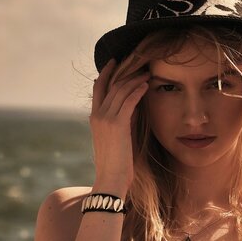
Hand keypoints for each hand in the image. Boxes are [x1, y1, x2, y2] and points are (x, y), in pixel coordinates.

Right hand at [89, 59, 149, 192]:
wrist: (111, 179)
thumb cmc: (117, 163)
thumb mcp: (118, 137)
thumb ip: (123, 119)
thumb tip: (134, 104)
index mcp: (94, 117)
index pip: (98, 88)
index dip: (106, 73)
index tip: (115, 61)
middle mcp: (97, 115)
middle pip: (111, 85)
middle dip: (125, 72)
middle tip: (139, 64)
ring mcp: (105, 119)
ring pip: (120, 90)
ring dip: (135, 79)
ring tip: (147, 72)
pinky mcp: (117, 124)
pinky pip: (128, 101)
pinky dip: (138, 91)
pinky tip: (146, 85)